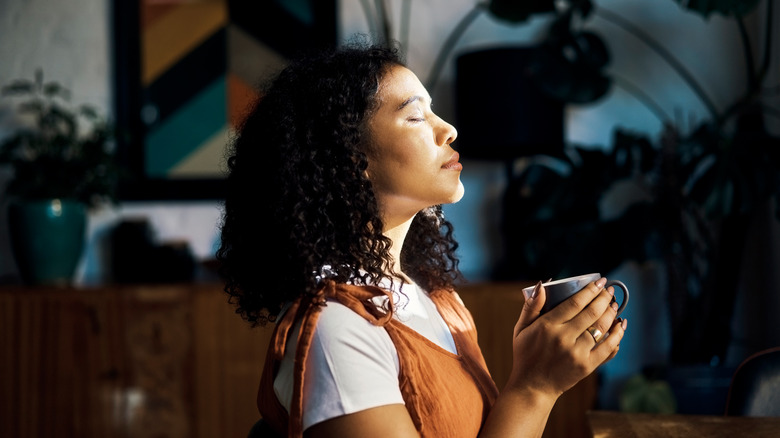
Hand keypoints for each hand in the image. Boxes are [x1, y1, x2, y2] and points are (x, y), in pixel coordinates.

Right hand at [506, 278, 626, 397]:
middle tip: (609, 290)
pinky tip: (620, 325)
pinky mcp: (586, 366)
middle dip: (604, 298)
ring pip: (601, 328)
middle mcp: (563, 338)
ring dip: (611, 314)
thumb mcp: (521, 329)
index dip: (590, 290)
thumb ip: (531, 307)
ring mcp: (576, 353)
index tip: (600, 282)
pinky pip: (607, 348)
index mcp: (547, 326)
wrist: (532, 386)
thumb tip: (542, 285)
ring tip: (615, 304)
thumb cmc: (526, 355)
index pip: (574, 303)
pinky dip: (617, 335)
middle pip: (591, 313)